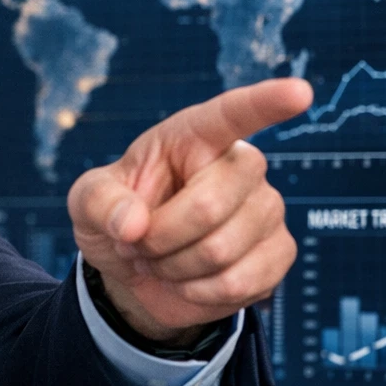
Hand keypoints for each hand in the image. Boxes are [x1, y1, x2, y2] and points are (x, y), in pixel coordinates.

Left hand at [67, 78, 313, 343]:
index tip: (299, 92)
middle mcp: (241, 165)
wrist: (138, 272)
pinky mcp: (279, 252)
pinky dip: (199, 293)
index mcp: (194, 136)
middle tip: (139, 241)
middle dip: (159, 238)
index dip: (266, 102)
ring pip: (221, 251)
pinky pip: (241, 283)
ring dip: (174, 268)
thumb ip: (100, 202)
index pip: (233, 114)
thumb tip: (133, 224)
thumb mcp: (86, 202)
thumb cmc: (117, 218)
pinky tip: (189, 281)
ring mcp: (267, 208)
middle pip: (209, 206)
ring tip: (161, 259)